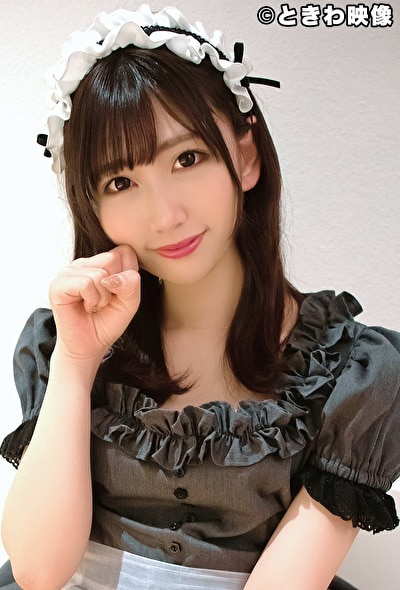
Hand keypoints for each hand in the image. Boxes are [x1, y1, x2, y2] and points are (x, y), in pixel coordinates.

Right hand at [49, 245, 139, 364]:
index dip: (128, 276)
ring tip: (94, 306)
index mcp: (101, 261)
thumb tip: (116, 278)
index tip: (118, 292)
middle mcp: (83, 262)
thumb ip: (131, 285)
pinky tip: (85, 307)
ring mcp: (68, 271)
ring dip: (102, 297)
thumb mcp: (130, 302)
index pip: (125, 251)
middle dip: (115, 286)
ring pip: (99, 274)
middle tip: (104, 301)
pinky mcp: (58, 285)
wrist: (90, 345)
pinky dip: (91, 300)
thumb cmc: (108, 321)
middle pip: (112, 258)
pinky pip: (85, 284)